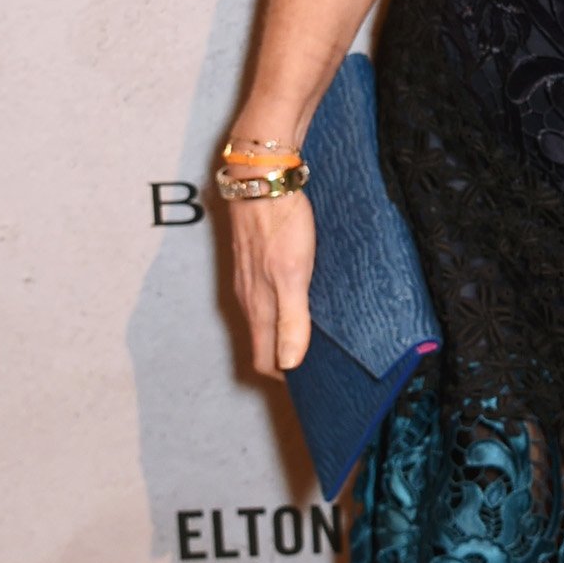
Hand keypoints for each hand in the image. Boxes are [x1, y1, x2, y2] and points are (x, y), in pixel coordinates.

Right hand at [228, 187, 316, 375]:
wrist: (261, 179)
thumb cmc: (280, 225)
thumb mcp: (293, 275)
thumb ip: (291, 319)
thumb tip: (289, 363)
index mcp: (258, 308)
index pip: (265, 360)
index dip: (284, 376)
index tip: (309, 383)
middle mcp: (248, 298)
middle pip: (263, 343)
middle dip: (283, 359)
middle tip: (315, 364)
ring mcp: (248, 279)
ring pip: (262, 320)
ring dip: (281, 334)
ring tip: (310, 337)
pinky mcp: (253, 261)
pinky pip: (264, 298)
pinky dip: (279, 310)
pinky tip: (299, 301)